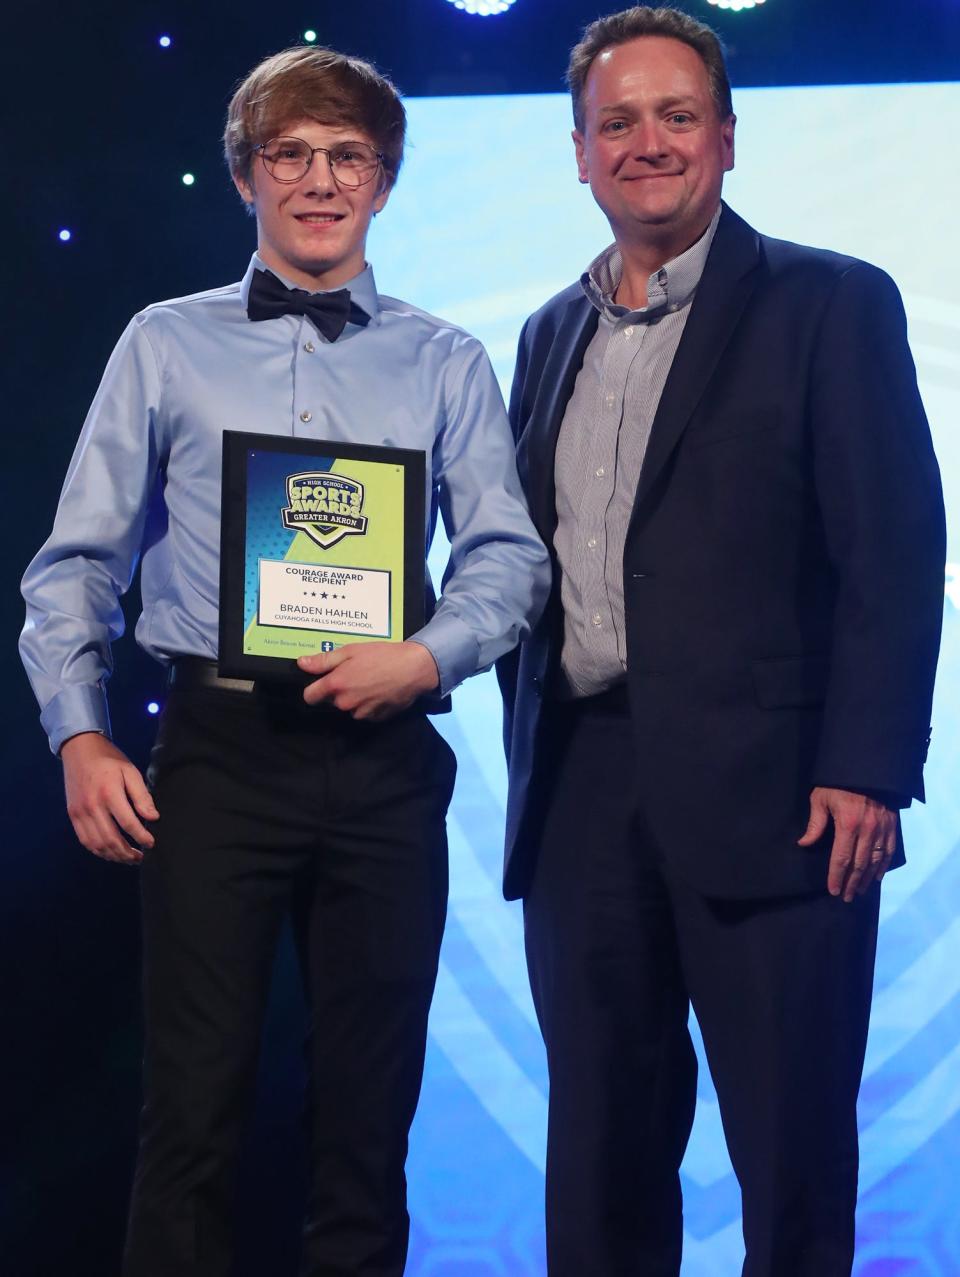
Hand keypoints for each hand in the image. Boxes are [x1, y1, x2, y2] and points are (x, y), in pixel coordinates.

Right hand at [61, 732, 157, 863]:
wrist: (80, 750)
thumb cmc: (109, 760)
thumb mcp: (130, 772)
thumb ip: (142, 796)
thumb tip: (153, 817)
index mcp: (109, 793)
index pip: (128, 823)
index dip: (141, 837)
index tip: (151, 843)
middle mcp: (92, 806)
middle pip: (111, 839)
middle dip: (128, 853)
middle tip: (141, 857)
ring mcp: (79, 812)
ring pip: (97, 844)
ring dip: (114, 855)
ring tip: (128, 859)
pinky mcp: (73, 815)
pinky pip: (85, 840)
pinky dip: (98, 850)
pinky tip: (110, 853)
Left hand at [298, 641, 439, 720]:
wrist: (414, 668)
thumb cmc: (382, 655)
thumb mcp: (351, 651)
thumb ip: (324, 660)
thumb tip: (301, 664)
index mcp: (336, 685)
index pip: (309, 696)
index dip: (314, 688)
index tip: (323, 681)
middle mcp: (345, 703)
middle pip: (331, 701)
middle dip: (339, 691)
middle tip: (355, 674)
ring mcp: (361, 713)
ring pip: (349, 708)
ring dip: (354, 698)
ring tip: (370, 681)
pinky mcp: (376, 718)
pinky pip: (365, 713)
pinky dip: (369, 704)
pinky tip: (379, 690)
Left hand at [798, 786, 896, 901]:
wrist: (866, 767)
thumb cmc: (838, 782)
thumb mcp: (821, 798)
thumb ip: (815, 824)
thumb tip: (804, 843)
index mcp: (848, 825)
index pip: (841, 858)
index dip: (837, 876)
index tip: (834, 890)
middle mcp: (868, 830)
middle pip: (859, 864)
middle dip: (852, 883)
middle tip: (847, 897)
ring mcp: (882, 828)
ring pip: (875, 861)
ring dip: (867, 878)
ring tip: (859, 890)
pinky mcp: (891, 825)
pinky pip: (889, 850)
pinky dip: (884, 865)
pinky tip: (878, 875)